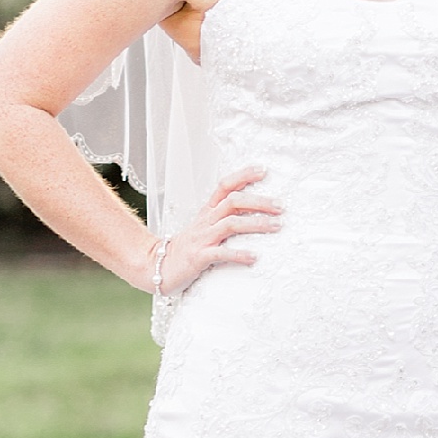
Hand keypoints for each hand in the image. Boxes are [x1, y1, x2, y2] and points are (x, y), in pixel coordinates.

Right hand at [152, 167, 281, 293]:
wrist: (156, 266)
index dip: (243, 176)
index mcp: (207, 212)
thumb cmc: (186, 248)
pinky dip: (239, 254)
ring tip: (276, 226)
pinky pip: (220, 253)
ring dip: (256, 223)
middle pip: (233, 202)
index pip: (225, 186)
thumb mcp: (204, 228)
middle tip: (281, 207)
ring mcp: (202, 238)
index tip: (264, 171)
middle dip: (259, 202)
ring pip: (231, 223)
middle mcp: (205, 221)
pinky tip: (254, 257)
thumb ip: (224, 218)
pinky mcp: (198, 257)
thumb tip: (254, 212)